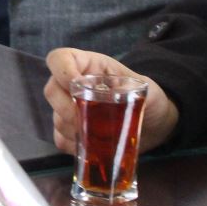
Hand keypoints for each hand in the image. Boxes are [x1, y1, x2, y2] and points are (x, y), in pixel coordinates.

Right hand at [44, 48, 178, 153]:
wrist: (155, 124)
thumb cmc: (149, 99)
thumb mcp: (145, 89)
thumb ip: (130, 89)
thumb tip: (113, 96)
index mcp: (89, 67)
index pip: (59, 59)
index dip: (61, 71)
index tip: (75, 86)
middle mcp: (72, 86)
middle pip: (51, 91)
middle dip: (66, 108)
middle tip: (88, 120)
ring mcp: (69, 109)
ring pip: (56, 119)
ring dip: (75, 130)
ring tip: (101, 136)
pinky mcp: (71, 132)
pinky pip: (61, 140)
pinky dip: (75, 146)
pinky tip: (92, 146)